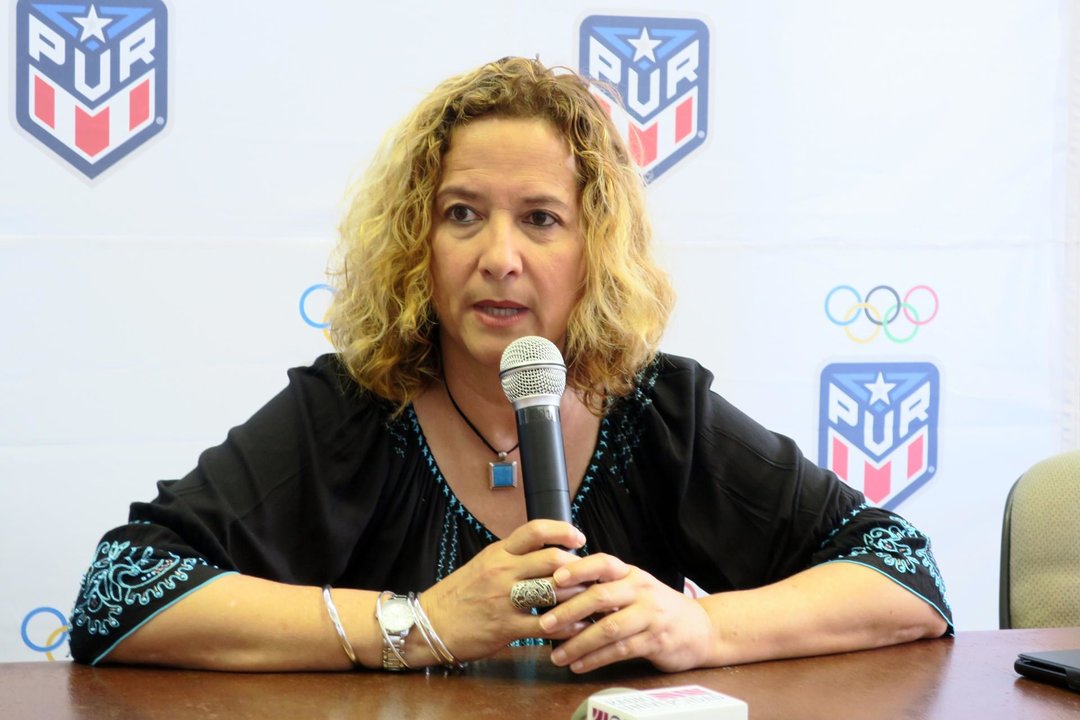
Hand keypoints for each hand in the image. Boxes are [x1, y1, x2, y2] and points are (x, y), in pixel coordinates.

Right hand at [419, 520, 589, 661]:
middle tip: (590, 575)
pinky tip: (578, 627)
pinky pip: (545, 625)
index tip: (580, 539)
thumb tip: (547, 552)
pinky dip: (567, 626)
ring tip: (591, 600)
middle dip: (578, 567)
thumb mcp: (483, 564)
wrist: (428, 624)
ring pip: (553, 590)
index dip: (563, 530)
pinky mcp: (505, 627)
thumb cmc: (459, 595)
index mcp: (498, 553)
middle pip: (552, 559)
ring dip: (578, 595)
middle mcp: (502, 571)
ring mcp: (504, 599)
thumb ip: (513, 557)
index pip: (535, 530)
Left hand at [538, 554, 712, 672]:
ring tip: (557, 655)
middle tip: (544, 623)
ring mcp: (650, 616)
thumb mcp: (635, 587)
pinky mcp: (655, 641)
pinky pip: (620, 651)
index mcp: (631, 573)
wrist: (700, 628)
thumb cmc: (656, 607)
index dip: (579, 569)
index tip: (555, 577)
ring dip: (579, 643)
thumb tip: (558, 588)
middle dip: (569, 610)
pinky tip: (579, 665)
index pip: (603, 562)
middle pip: (601, 596)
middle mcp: (641, 590)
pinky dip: (596, 659)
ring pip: (608, 628)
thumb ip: (605, 586)